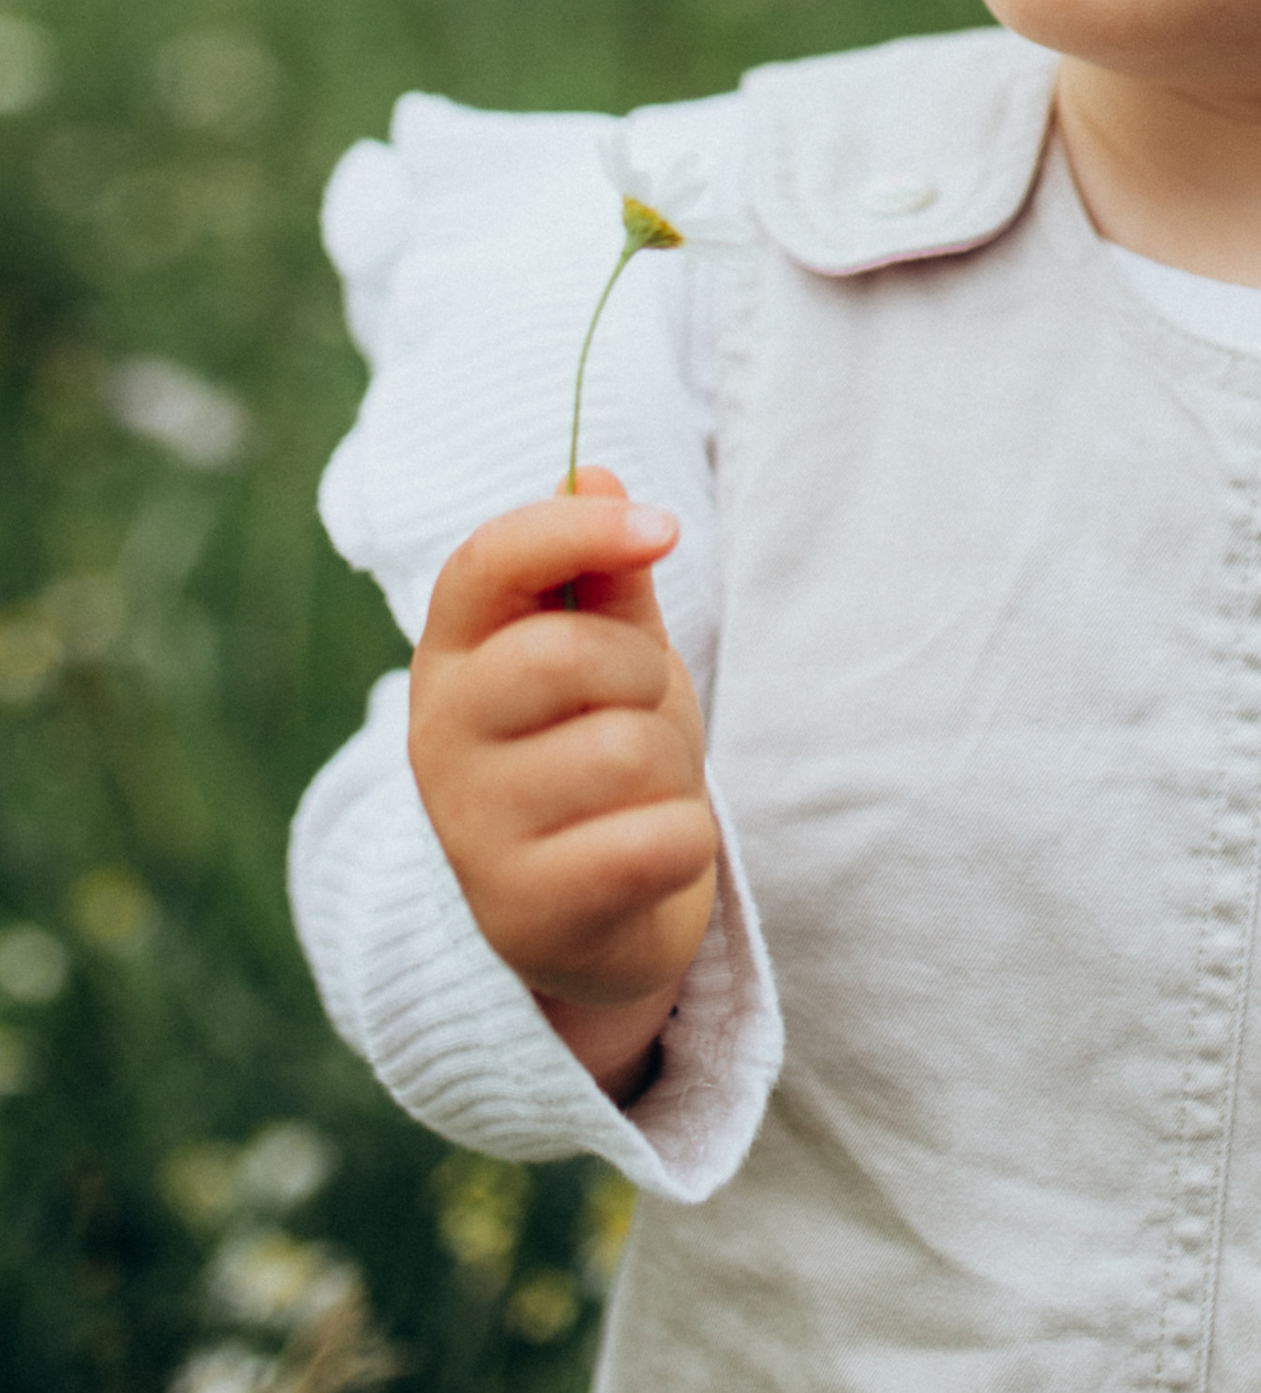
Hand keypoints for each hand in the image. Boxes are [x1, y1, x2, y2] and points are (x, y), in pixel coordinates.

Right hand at [408, 467, 717, 1099]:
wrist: (593, 919)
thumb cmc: (597, 754)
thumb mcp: (606, 654)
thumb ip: (601, 573)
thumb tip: (593, 473)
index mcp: (452, 656)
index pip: (484, 563)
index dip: (575, 530)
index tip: (664, 527)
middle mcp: (440, 738)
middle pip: (567, 654)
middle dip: (641, 675)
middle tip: (637, 714)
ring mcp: (473, 831)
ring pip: (625, 750)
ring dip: (670, 767)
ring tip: (640, 794)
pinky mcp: (526, 912)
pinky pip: (659, 840)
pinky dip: (688, 838)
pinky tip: (651, 852)